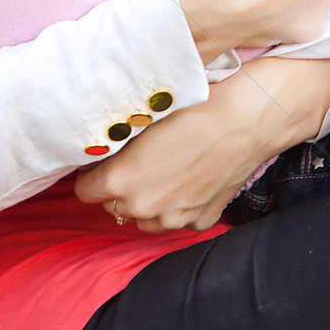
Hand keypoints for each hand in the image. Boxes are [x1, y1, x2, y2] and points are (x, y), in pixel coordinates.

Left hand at [75, 55, 329, 231]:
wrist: (245, 119)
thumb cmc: (192, 110)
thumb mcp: (142, 122)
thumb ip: (116, 147)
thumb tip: (101, 152)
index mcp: (121, 182)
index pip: (84, 191)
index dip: (92, 173)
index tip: (102, 161)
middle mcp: (144, 208)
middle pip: (113, 206)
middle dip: (119, 187)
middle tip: (136, 161)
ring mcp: (174, 219)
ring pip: (144, 218)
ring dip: (146, 200)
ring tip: (162, 171)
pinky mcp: (200, 220)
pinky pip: (176, 218)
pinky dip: (177, 204)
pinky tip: (188, 178)